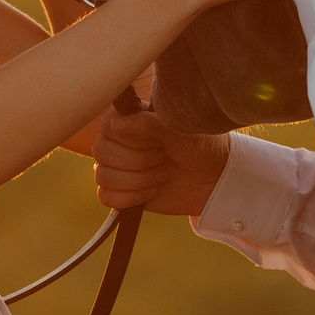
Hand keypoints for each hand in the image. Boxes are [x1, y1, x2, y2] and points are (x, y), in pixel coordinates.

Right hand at [93, 107, 230, 216]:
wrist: (213, 180)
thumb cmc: (200, 147)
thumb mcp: (181, 131)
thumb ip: (149, 124)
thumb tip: (117, 124)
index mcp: (131, 118)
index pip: (106, 125)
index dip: (131, 138)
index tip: (158, 140)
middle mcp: (119, 140)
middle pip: (100, 151)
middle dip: (138, 160)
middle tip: (163, 157)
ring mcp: (117, 166)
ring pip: (103, 176)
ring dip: (138, 179)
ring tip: (161, 174)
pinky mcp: (120, 191)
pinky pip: (105, 197)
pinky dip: (132, 197)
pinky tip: (152, 191)